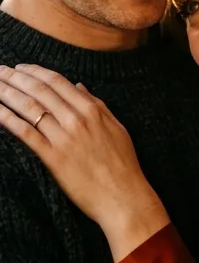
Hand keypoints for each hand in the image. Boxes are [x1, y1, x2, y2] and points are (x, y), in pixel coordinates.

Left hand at [0, 64, 169, 259]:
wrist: (122, 195)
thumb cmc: (123, 164)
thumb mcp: (116, 128)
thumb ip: (98, 105)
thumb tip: (79, 86)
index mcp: (93, 110)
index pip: (58, 82)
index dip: (35, 71)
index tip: (20, 67)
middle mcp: (76, 119)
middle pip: (39, 91)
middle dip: (15, 78)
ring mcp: (63, 138)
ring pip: (29, 108)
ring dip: (7, 93)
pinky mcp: (52, 157)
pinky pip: (25, 133)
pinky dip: (7, 119)